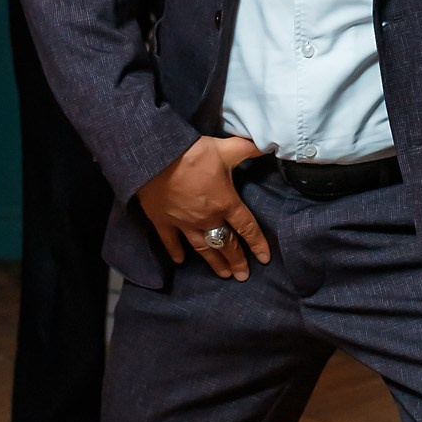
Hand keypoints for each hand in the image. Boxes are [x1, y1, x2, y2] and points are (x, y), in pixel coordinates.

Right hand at [138, 135, 269, 279]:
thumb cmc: (193, 152)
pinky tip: (180, 261)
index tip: (264, 258)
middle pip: (226, 244)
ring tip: (223, 274)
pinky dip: (175, 252)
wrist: (155, 156)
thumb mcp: (225, 148)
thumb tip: (266, 145)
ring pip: (203, 248)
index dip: (257, 244)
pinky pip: (170, 242)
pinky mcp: (163, 222)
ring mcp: (184, 223)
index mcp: (225, 203)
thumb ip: (247, 149)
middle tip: (242, 275)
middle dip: (237, 261)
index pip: (246, 228)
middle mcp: (207, 219)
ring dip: (214, 262)